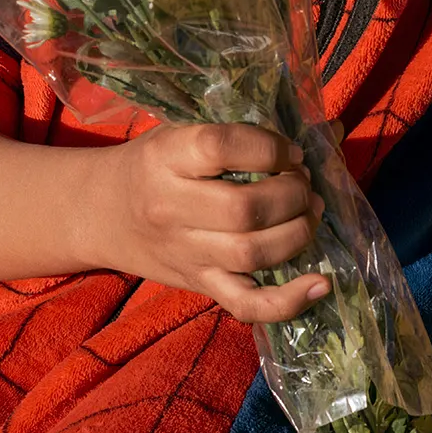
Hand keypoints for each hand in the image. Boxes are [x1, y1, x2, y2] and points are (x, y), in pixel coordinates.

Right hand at [89, 121, 330, 326]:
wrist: (99, 212)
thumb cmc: (154, 164)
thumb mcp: (184, 132)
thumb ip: (247, 131)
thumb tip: (332, 128)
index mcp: (166, 157)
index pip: (223, 147)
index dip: (270, 147)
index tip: (290, 150)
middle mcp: (170, 207)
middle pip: (246, 208)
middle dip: (293, 193)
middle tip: (304, 184)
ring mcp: (186, 252)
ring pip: (253, 253)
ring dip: (299, 232)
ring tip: (310, 212)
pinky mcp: (199, 284)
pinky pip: (245, 303)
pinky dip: (288, 301)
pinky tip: (321, 283)